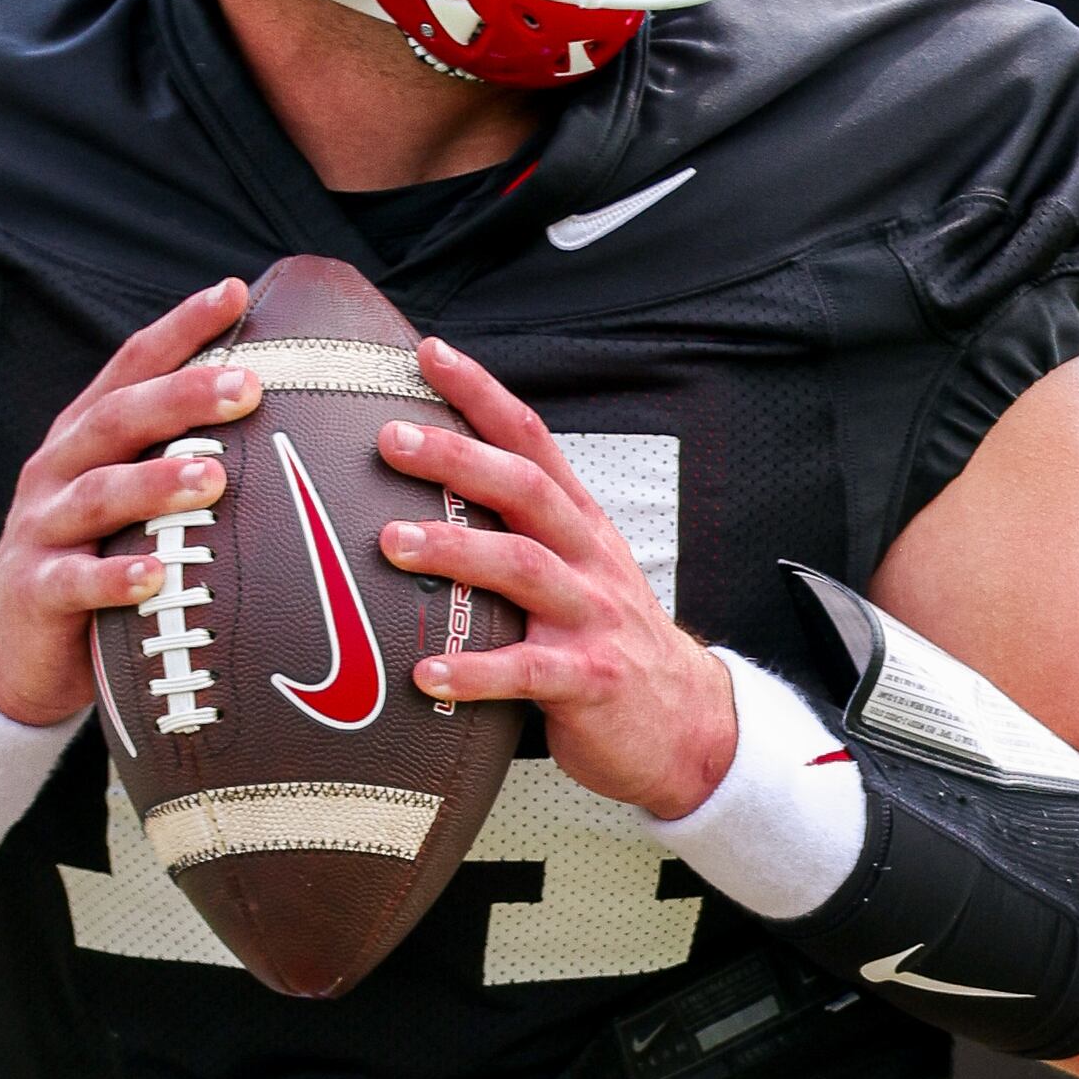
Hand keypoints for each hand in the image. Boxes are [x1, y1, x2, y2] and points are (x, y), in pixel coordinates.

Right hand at [0, 280, 254, 730]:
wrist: (9, 650)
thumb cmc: (93, 561)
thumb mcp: (125, 501)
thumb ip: (175, 460)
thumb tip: (276, 422)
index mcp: (85, 437)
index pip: (131, 366)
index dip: (180, 327)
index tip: (234, 292)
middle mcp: (58, 469)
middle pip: (119, 419)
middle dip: (182, 397)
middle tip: (248, 388)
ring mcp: (42, 528)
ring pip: (99, 494)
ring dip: (156, 483)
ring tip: (214, 478)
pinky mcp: (36, 591)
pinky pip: (76, 581)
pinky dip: (115, 577)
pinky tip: (156, 576)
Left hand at [381, 342, 741, 821]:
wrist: (687, 724)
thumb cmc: (611, 644)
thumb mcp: (581, 570)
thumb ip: (524, 533)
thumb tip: (435, 493)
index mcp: (581, 525)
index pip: (531, 440)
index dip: (481, 393)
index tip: (428, 353)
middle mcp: (588, 560)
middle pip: (524, 490)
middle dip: (457, 458)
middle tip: (390, 439)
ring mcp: (592, 618)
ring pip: (524, 568)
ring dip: (455, 550)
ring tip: (391, 542)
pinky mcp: (590, 681)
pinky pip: (527, 670)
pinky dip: (475, 671)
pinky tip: (427, 672)